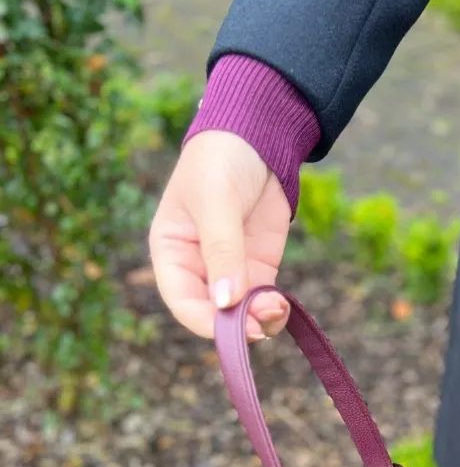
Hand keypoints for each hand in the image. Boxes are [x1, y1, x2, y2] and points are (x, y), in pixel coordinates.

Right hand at [149, 131, 290, 341]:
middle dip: (238, 324)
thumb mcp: (216, 202)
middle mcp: (197, 268)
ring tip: (276, 308)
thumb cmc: (220, 161)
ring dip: (258, 321)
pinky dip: (272, 310)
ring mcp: (230, 271)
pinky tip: (282, 305)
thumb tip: (226, 301)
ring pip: (241, 314)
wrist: (257, 137)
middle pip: (213, 314)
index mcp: (171, 252)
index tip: (233, 329)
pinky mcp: (258, 268)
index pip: (181, 300)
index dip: (205, 321)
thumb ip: (222, 251)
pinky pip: (262, 301)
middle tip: (262, 323)